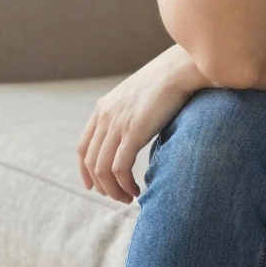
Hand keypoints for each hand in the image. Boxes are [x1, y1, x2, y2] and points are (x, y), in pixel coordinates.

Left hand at [77, 45, 207, 202]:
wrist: (181, 68)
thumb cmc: (169, 79)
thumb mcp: (140, 95)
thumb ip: (131, 112)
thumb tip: (137, 130)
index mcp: (104, 107)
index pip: (84, 147)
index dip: (85, 171)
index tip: (94, 186)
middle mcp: (105, 116)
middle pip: (91, 162)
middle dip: (102, 185)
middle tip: (118, 196)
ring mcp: (117, 124)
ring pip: (103, 170)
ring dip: (114, 190)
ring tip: (128, 198)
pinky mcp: (133, 132)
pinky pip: (119, 169)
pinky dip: (124, 185)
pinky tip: (136, 190)